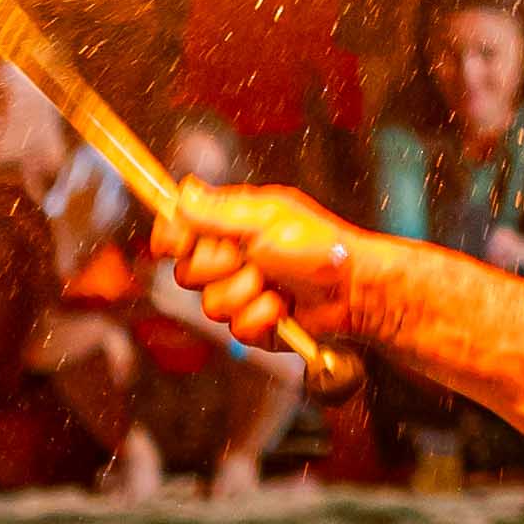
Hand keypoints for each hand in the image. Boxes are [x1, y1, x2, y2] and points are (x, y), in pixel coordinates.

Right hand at [155, 180, 359, 359]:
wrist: (352, 286)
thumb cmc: (319, 243)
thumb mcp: (267, 219)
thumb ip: (218, 212)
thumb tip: (182, 192)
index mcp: (229, 226)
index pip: (177, 231)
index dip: (170, 239)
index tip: (177, 243)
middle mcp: (230, 260)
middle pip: (186, 274)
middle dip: (219, 267)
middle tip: (253, 256)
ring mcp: (240, 294)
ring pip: (210, 306)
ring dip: (246, 293)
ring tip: (276, 282)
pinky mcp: (252, 325)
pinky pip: (236, 330)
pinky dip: (262, 317)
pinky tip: (283, 307)